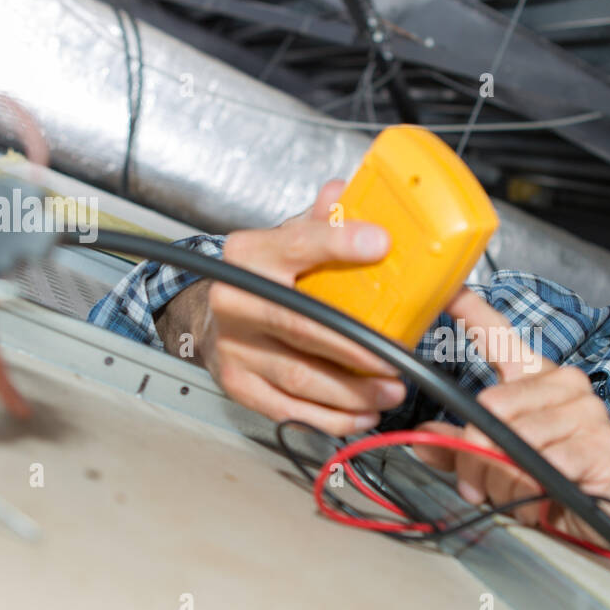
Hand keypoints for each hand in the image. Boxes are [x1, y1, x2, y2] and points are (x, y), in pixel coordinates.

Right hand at [184, 180, 411, 436]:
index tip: (381, 243)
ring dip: (352, 391)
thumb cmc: (266, 277)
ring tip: (391, 392)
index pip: (298, 243)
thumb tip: (344, 192)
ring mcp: (234, 346)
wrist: (211, 315)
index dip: (339, 243)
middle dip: (357, 347)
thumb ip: (321, 221)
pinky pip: (288, 408)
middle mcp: (235, 299)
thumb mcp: (290, 240)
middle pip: (302, 325)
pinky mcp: (238, 384)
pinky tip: (362, 414)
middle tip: (397, 359)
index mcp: (250, 253)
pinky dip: (330, 417)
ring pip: (299, 375)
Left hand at [411, 289, 609, 543]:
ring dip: (501, 483)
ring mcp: (585, 412)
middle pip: (489, 410)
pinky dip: (528, 494)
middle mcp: (565, 384)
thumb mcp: (501, 461)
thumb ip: (462, 448)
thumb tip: (425, 439)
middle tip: (483, 485)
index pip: (501, 336)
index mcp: (537, 378)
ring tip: (520, 497)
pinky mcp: (598, 446)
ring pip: (510, 444)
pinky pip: (538, 469)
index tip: (448, 289)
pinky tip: (542, 502)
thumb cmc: (559, 481)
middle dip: (476, 459)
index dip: (471, 311)